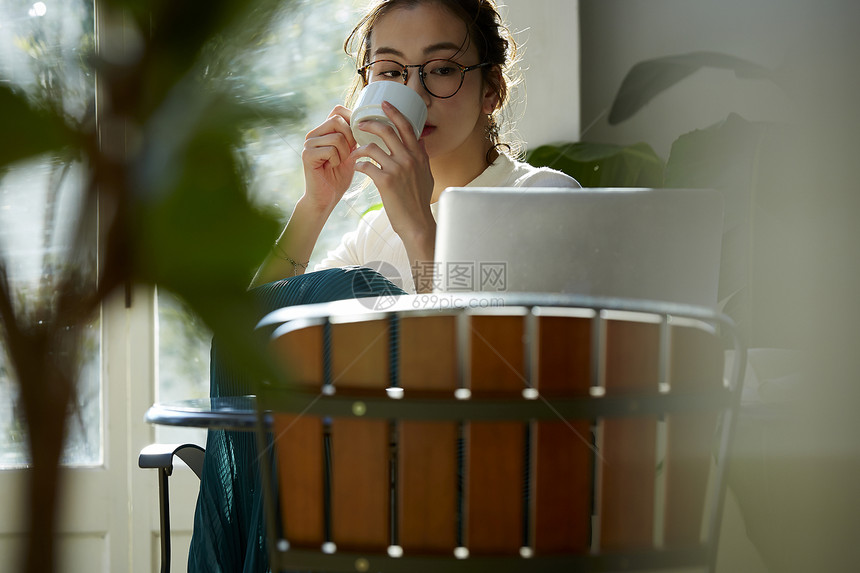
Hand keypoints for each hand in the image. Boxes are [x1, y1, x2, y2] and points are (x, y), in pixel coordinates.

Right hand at [301, 105, 357, 211]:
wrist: (327, 197)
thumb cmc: (339, 176)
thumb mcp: (350, 151)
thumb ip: (354, 136)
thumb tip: (366, 120)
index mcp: (324, 130)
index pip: (338, 110)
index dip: (352, 120)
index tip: (356, 138)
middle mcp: (314, 133)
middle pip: (337, 120)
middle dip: (350, 137)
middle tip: (348, 153)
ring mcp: (308, 143)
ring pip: (336, 136)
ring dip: (344, 152)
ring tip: (338, 162)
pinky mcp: (307, 155)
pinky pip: (330, 150)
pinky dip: (336, 160)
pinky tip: (331, 167)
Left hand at [351, 101, 434, 244]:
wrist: (416, 223)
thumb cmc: (419, 201)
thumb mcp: (426, 175)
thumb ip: (423, 157)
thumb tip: (421, 141)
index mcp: (419, 155)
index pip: (407, 126)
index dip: (394, 112)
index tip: (384, 104)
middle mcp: (409, 159)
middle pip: (387, 131)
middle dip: (370, 124)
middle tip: (359, 124)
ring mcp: (398, 169)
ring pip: (373, 148)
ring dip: (360, 149)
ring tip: (355, 153)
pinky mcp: (386, 182)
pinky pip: (367, 166)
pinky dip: (359, 165)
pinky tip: (358, 168)